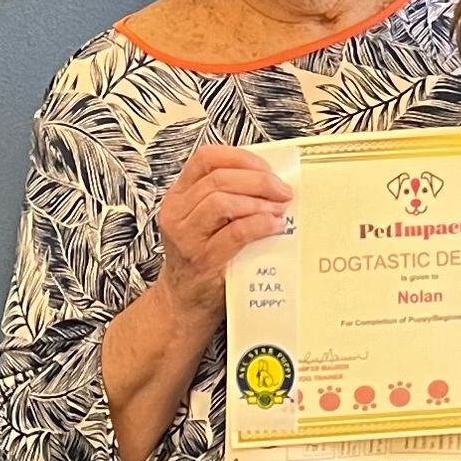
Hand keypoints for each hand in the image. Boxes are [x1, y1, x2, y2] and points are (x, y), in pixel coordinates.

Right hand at [157, 143, 292, 322]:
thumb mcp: (205, 222)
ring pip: (221, 201)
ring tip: (280, 208)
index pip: (206, 159)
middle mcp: (177, 213)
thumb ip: (227, 198)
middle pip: (218, 179)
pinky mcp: (204, 260)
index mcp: (179, 196)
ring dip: (258, 201)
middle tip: (283, 190)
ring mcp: (187, 237)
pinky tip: (275, 226)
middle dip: (258, 180)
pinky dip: (259, 225)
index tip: (268, 168)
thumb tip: (272, 181)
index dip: (241, 158)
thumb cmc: (203, 258)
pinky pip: (234, 233)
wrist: (185, 302)